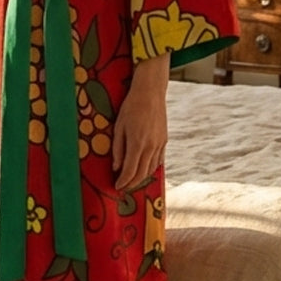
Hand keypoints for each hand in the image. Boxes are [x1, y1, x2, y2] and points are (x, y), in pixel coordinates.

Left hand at [112, 53, 169, 190]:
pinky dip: (151, 168)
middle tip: (123, 187)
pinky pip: (158, 160)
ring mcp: (159, 144)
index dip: (123, 181)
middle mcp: (151, 147)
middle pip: (142, 174)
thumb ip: (117, 149)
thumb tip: (116, 168)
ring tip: (132, 180)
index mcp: (137, 143)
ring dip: (141, 177)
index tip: (116, 187)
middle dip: (132, 183)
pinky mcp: (164, 141)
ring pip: (151, 169)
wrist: (150, 93)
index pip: (130, 171)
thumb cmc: (130, 107)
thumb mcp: (118, 127)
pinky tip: (144, 169)